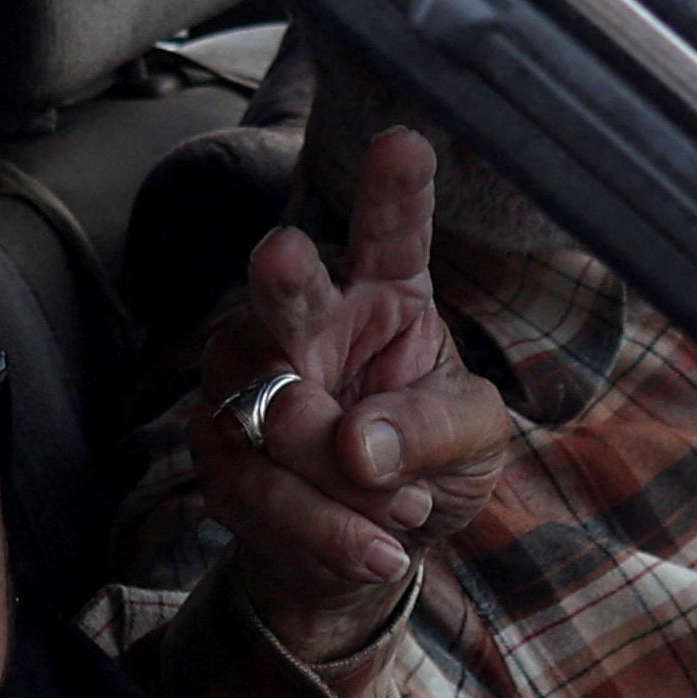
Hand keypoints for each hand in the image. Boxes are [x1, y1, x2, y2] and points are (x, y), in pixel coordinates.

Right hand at [193, 131, 515, 662]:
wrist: (363, 557)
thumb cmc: (425, 470)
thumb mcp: (474, 442)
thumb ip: (434, 428)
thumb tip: (357, 444)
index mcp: (387, 295)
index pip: (391, 234)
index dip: (395, 190)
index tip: (404, 141)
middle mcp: (310, 321)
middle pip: (288, 290)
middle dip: (283, 273)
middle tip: (283, 255)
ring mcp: (254, 380)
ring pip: (275, 412)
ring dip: (339, 476)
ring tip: (401, 509)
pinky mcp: (221, 448)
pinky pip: (262, 487)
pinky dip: (325, 528)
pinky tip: (374, 547)